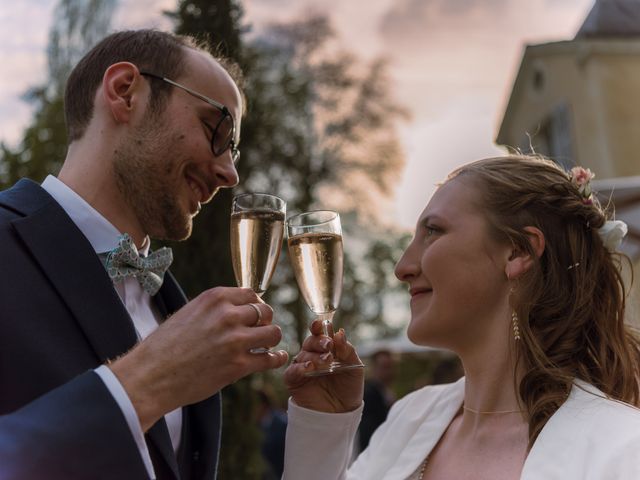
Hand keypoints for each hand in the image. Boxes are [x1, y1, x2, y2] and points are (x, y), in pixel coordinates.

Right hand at [109, 287, 287, 430]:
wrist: (150, 376)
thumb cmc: (165, 346)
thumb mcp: (189, 313)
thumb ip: (215, 308)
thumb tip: (240, 308)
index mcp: (214, 298)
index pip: (252, 295)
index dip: (257, 305)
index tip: (255, 315)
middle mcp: (227, 315)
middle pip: (265, 312)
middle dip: (264, 322)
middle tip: (259, 332)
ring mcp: (235, 340)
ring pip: (273, 333)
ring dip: (271, 340)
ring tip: (265, 345)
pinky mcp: (238, 366)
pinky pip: (270, 358)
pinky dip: (276, 358)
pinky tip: (276, 358)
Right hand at [284, 320, 363, 412]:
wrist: (341, 414)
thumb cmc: (348, 389)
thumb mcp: (354, 368)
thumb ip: (347, 350)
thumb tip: (340, 332)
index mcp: (327, 350)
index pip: (320, 334)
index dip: (318, 327)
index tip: (320, 323)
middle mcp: (313, 356)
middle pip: (310, 342)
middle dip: (319, 341)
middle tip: (329, 346)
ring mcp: (303, 367)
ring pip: (303, 355)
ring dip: (314, 356)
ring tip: (325, 362)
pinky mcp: (294, 381)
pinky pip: (292, 371)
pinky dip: (299, 368)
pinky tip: (309, 368)